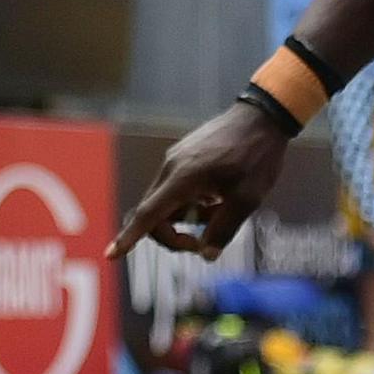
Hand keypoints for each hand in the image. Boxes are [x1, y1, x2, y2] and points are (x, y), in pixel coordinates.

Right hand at [110, 101, 294, 260]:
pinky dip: (192, 202)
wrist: (263, 118)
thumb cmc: (257, 157)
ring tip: (223, 211)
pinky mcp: (185, 155)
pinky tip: (218, 198)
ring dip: (188, 217)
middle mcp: (172, 168)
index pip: (148, 215)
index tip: (110, 255)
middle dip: (173, 235)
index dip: (129, 238)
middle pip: (155, 213)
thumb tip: (205, 255)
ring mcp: (176, 160)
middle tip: (201, 245)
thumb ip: (224, 229)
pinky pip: (178, 187)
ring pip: (168, 202)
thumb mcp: (247, 199)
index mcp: (182, 179)